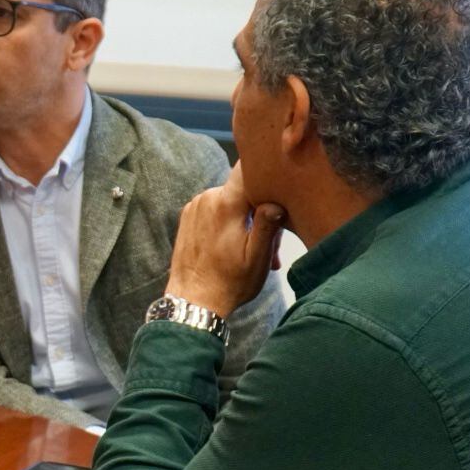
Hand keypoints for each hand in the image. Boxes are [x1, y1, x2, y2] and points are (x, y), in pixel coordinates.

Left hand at [165, 163, 285, 317]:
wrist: (193, 300)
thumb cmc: (229, 283)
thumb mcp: (257, 258)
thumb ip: (268, 225)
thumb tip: (275, 202)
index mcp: (226, 204)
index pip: (248, 168)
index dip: (266, 170)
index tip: (281, 180)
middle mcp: (207, 198)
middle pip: (245, 191)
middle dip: (262, 212)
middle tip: (272, 247)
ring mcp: (195, 206)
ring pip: (232, 201)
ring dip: (246, 221)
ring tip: (252, 252)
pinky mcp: (189, 216)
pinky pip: (217, 209)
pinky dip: (229, 223)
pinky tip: (236, 247)